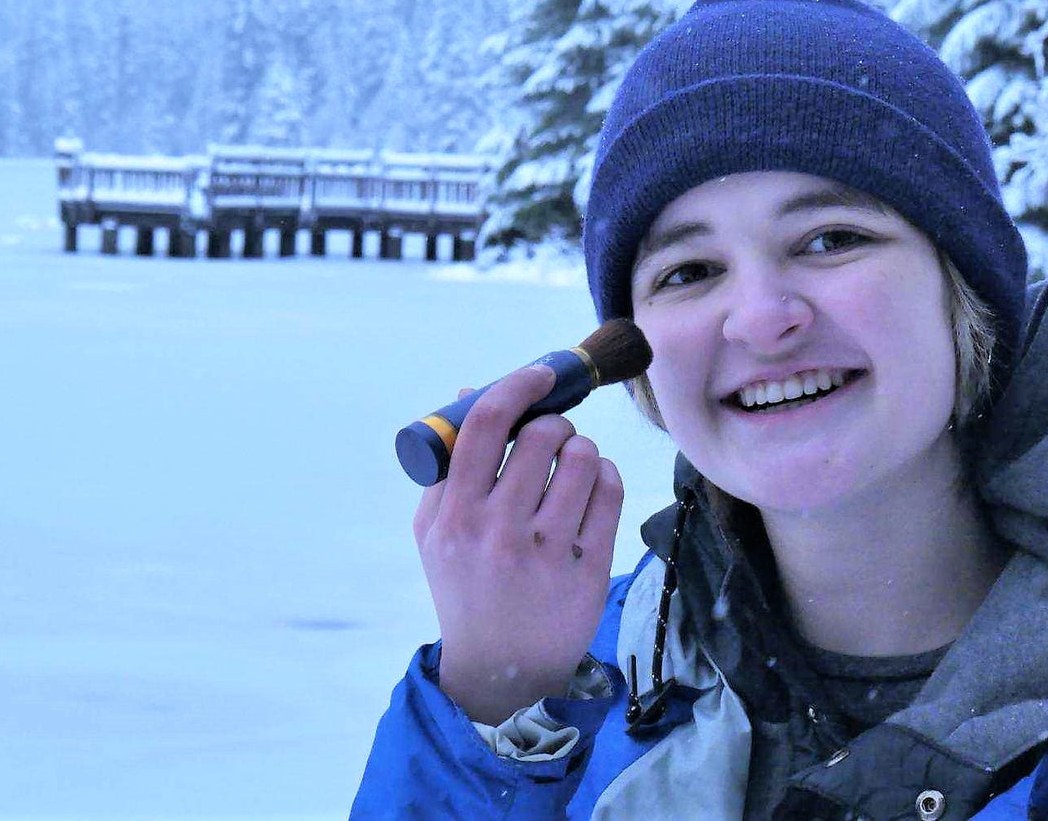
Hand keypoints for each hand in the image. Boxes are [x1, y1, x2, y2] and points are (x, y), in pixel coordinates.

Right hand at [412, 365, 623, 723]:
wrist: (500, 671)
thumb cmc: (465, 587)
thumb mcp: (436, 532)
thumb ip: (449, 465)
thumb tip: (472, 390)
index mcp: (454, 516)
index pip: (488, 424)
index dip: (518, 385)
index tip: (539, 376)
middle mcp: (498, 532)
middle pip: (544, 435)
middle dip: (555, 425)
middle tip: (553, 439)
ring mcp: (546, 553)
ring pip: (583, 458)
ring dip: (583, 450)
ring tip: (573, 467)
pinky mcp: (588, 570)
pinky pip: (610, 492)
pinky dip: (605, 477)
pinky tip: (592, 489)